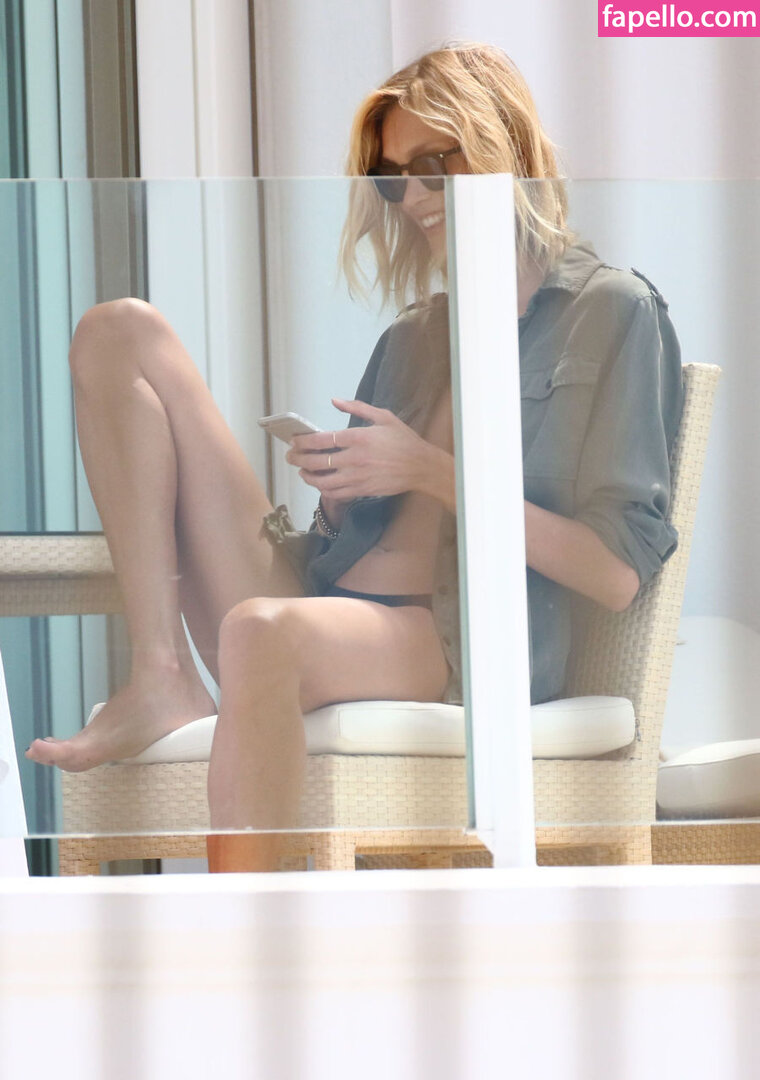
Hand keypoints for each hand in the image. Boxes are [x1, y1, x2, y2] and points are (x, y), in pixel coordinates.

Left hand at [285, 398, 432, 499]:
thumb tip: (334, 400)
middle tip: (290, 457)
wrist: (421, 467)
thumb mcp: (384, 417)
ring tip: (301, 472)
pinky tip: (319, 483)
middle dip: (298, 459)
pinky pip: (335, 493)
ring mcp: (358, 477)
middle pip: (317, 461)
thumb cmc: (403, 441)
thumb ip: (357, 407)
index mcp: (359, 437)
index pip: (322, 440)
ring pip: (322, 481)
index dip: (303, 441)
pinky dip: (323, 489)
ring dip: (307, 477)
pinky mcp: (362, 490)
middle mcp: (355, 458)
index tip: (294, 441)